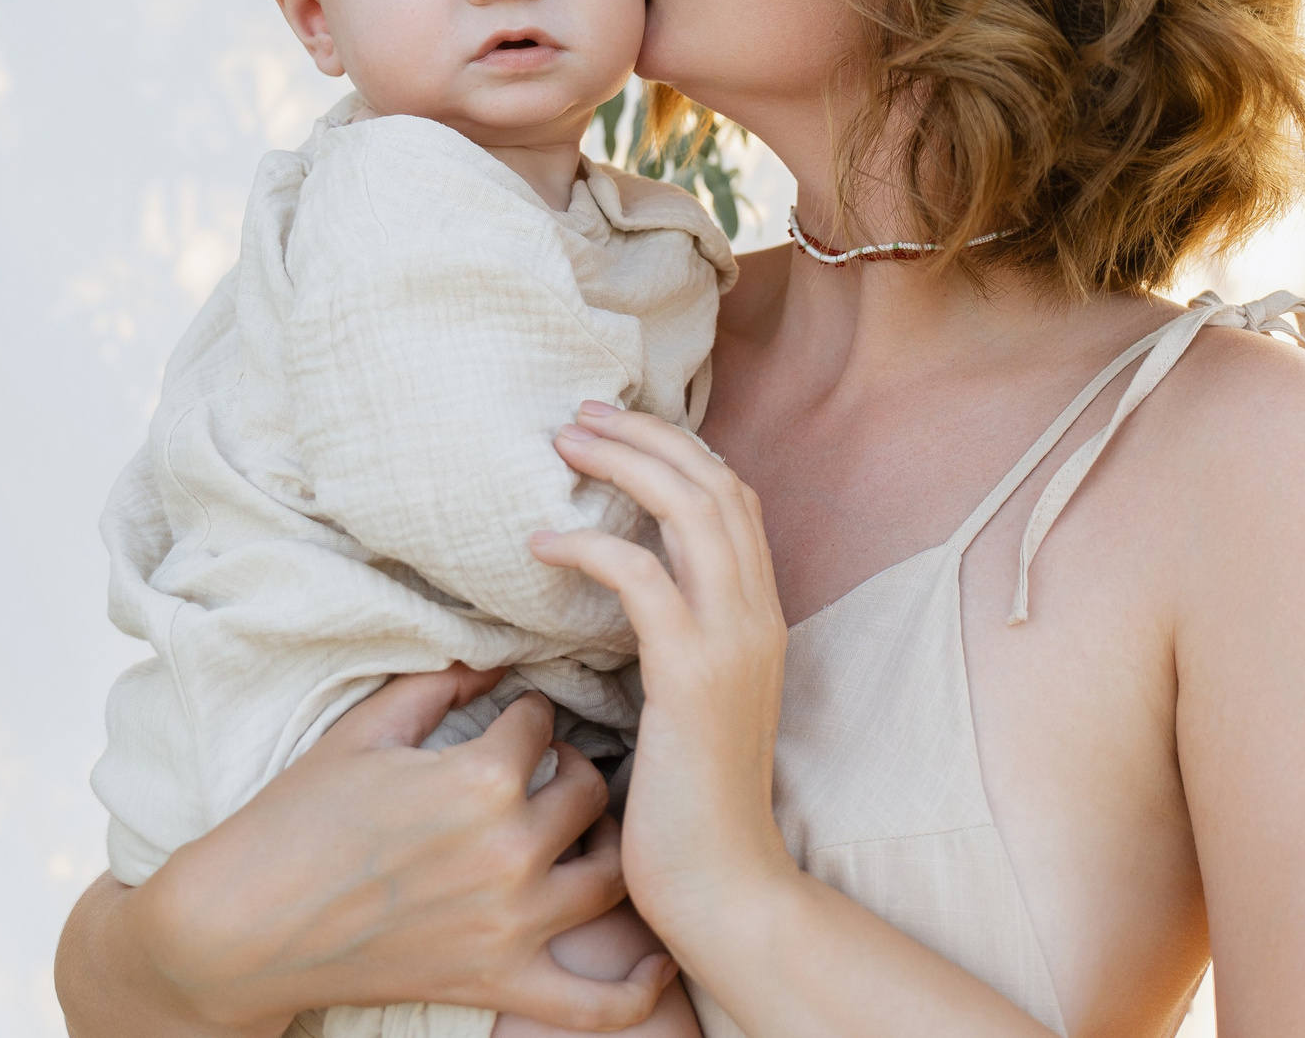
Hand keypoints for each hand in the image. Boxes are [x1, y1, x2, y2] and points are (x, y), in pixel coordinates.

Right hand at [57, 666, 678, 1037]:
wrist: (241, 925)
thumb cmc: (294, 818)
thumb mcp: (365, 728)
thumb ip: (440, 682)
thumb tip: (496, 655)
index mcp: (479, 777)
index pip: (544, 720)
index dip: (530, 710)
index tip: (518, 714)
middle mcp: (509, 849)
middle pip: (590, 789)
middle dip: (573, 766)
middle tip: (551, 766)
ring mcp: (510, 923)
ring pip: (610, 872)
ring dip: (605, 844)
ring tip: (582, 830)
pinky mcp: (499, 983)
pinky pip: (594, 1004)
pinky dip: (638, 991)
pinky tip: (658, 960)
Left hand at [531, 403, 797, 946]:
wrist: (724, 887)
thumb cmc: (690, 807)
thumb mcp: (691, 705)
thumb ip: (674, 644)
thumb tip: (622, 598)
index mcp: (761, 618)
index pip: (733, 499)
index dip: (677, 450)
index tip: (615, 428)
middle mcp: (759, 616)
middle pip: (715, 484)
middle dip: (647, 436)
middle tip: (579, 416)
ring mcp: (733, 643)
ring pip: (691, 510)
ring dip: (623, 465)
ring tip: (562, 447)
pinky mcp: (693, 676)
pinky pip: (642, 579)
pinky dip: (592, 545)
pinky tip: (543, 542)